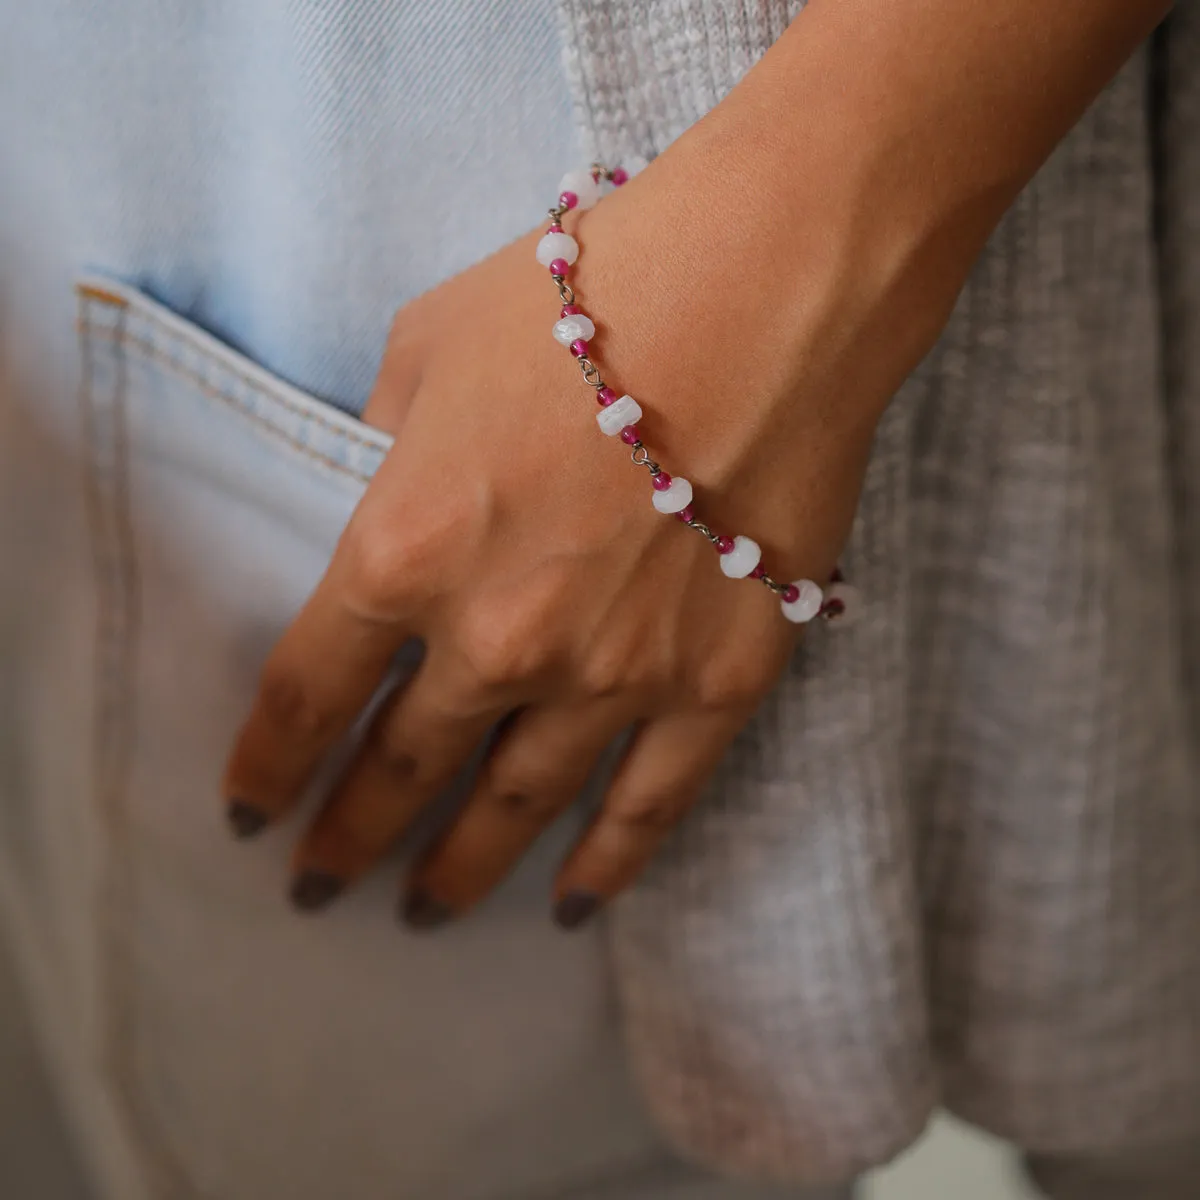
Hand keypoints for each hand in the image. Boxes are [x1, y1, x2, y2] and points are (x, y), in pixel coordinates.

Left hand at [220, 131, 933, 928]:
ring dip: (458, 869)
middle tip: (322, 885)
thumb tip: (386, 496)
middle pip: (401, 768)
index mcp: (404, 552)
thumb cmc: (588, 297)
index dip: (270, 762)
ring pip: (514, 807)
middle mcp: (497, 640)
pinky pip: (650, 805)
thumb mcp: (426, 350)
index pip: (307, 692)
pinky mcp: (715, 684)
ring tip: (425, 910)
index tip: (251, 808)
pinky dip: (605, 865)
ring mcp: (613, 676)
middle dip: (350, 835)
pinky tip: (571, 906)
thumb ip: (383, 446)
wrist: (761, 292)